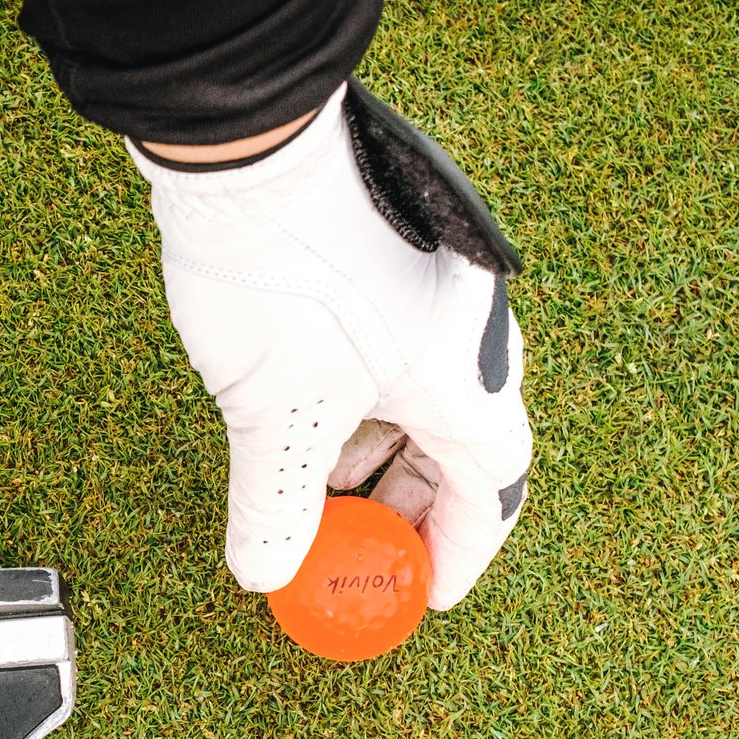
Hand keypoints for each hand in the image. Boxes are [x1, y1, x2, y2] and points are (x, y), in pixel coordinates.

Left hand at [129, 81, 531, 610]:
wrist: (248, 144)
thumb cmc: (281, 273)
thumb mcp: (274, 410)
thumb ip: (278, 501)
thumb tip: (267, 572)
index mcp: (465, 374)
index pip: (490, 485)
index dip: (460, 548)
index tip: (426, 594)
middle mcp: (466, 332)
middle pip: (458, 443)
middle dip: (407, 505)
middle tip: (357, 548)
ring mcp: (428, 291)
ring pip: (420, 399)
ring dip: (375, 456)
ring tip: (318, 491)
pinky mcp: (386, 263)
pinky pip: (391, 358)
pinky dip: (357, 406)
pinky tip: (304, 423)